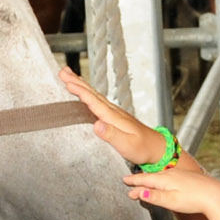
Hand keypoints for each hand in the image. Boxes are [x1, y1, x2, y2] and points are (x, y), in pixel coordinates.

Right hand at [58, 67, 172, 167]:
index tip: (68, 83)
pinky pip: (97, 101)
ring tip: (68, 75)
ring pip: (94, 95)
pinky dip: (88, 93)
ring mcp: (114, 113)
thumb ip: (112, 135)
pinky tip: (83, 92)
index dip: (81, 92)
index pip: (94, 102)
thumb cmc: (143, 148)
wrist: (157, 148)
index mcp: (114, 117)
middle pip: (92, 94)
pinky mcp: (114, 116)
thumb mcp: (127, 145)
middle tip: (62, 71)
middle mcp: (113, 112)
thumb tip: (97, 125)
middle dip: (77, 82)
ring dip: (81, 84)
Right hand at [124, 154, 219, 217]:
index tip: (124, 180)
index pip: (145, 179)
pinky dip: (162, 179)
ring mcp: (181, 174)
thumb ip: (154, 196)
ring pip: (161, 175)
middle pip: (151, 177)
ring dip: (151, 179)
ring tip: (144, 181)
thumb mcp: (171, 200)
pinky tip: (165, 181)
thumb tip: (138, 192)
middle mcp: (172, 174)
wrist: (216, 196)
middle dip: (140, 179)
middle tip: (129, 181)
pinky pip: (170, 176)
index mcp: (165, 179)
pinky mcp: (189, 177)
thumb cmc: (195, 200)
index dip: (133, 181)